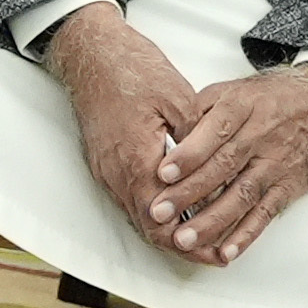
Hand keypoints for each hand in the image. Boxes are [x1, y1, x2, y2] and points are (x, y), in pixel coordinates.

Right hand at [43, 3, 199, 233]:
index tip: (216, 251)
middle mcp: (115, 172)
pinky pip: (130, 199)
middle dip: (182, 245)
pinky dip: (154, 212)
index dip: (190, 240)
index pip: (162, 219)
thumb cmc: (131, 68)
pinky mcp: (105, 163)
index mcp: (135, 159)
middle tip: (214, 255)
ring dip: (168, 231)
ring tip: (200, 239)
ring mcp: (106, 170)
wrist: (90, 52)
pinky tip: (176, 211)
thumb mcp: (177, 98)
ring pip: (138, 216)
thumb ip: (196, 142)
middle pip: (149, 227)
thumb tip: (216, 175)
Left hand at [148, 64, 307, 264]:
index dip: (189, 154)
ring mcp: (277, 163)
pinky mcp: (290, 186)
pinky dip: (246, 234)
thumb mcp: (237, 89)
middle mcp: (261, 136)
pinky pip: (266, 213)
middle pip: (223, 167)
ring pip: (242, 195)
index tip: (162, 173)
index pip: (215, 131)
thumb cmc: (275, 97)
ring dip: (211, 221)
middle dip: (188, 193)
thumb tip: (168, 138)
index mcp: (244, 106)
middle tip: (159, 212)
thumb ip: (201, 109)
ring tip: (184, 239)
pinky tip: (226, 252)